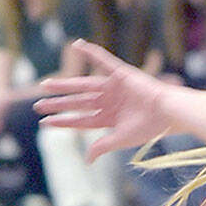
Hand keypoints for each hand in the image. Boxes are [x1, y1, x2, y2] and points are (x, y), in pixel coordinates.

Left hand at [35, 40, 173, 159]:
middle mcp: (109, 102)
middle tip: (37, 104)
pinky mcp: (121, 73)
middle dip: (58, 103)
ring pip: (83, 85)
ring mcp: (113, 87)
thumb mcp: (121, 139)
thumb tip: (88, 160)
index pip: (81, 119)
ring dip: (64, 84)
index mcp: (110, 118)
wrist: (168, 112)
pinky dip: (90, 52)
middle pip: (78, 102)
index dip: (63, 121)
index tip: (45, 122)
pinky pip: (102, 60)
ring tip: (44, 85)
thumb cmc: (150, 127)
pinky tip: (76, 45)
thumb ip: (103, 146)